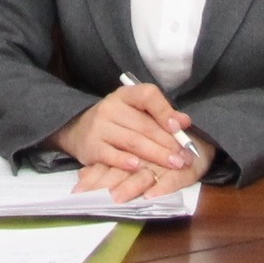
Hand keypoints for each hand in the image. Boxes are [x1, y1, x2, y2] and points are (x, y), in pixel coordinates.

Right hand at [53, 84, 206, 199]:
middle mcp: (110, 107)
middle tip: (186, 157)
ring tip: (174, 164)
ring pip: (132, 141)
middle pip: (144, 125)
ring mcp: (99, 126)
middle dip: (168, 142)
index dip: (165, 111)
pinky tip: (139, 167)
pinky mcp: (91, 146)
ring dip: (156, 154)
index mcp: (125, 95)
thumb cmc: (116, 121)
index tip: (179, 127)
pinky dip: (125, 161)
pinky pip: (111, 155)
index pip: (147, 95)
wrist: (77, 130)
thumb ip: (160, 115)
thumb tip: (186, 121)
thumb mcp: (136, 112)